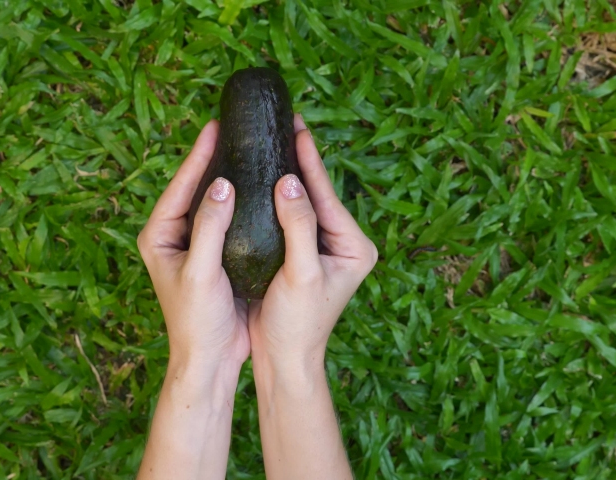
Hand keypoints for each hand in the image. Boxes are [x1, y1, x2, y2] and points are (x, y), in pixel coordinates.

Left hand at [137, 120, 249, 371]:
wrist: (209, 360)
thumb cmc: (198, 320)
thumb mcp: (202, 272)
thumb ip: (209, 227)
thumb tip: (221, 184)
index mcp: (159, 236)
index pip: (179, 187)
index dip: (198, 156)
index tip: (215, 126)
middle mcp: (173, 237)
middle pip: (194, 188)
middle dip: (212, 159)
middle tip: (231, 127)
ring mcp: (194, 246)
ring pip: (211, 202)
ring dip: (227, 177)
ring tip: (245, 146)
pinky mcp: (215, 256)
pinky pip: (228, 220)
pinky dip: (241, 202)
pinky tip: (259, 186)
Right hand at [248, 115, 374, 478]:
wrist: (286, 361)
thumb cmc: (298, 324)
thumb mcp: (302, 274)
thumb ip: (299, 226)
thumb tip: (291, 180)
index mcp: (354, 246)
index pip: (328, 195)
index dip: (311, 160)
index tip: (298, 126)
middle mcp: (343, 244)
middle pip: (318, 194)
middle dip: (301, 161)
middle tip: (286, 121)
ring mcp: (323, 250)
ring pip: (303, 203)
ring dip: (288, 175)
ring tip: (274, 140)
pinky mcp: (303, 256)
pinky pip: (290, 218)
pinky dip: (276, 198)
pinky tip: (262, 179)